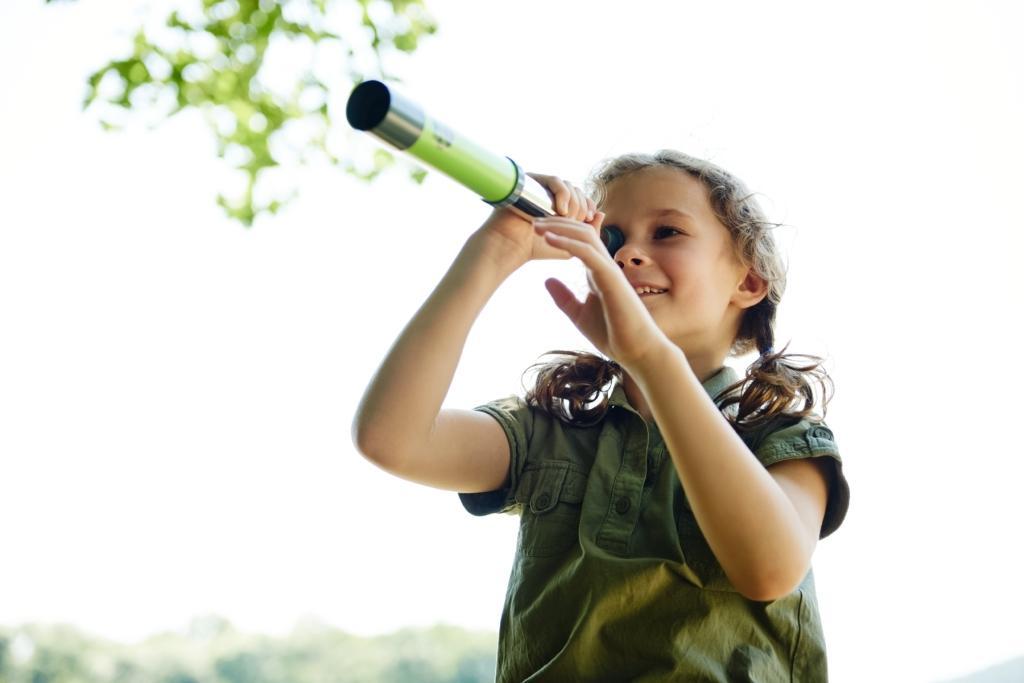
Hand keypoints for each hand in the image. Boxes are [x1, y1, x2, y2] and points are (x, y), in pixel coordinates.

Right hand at [475, 173, 598, 266]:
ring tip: (567, 219)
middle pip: (575, 189)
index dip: (588, 204)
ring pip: (568, 185)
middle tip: (577, 222)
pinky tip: (561, 210)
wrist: (508, 247)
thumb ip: (586, 232)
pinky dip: (563, 194)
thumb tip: (601, 213)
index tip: (590, 218)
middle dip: (581, 207)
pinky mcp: (531, 181)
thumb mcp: (568, 243)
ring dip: (573, 202)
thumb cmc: (534, 248)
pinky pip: (554, 181)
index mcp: (555, 202)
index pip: (579, 196)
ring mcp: (538, 185)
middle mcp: (546, 192)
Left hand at [533, 215, 674, 371]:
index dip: (562, 229)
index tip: (539, 228)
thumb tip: (547, 281)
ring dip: (560, 227)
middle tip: (533, 221)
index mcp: (598, 272)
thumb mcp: (579, 314)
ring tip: (537, 226)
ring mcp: (610, 269)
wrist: (635, 351)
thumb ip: (564, 297)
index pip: (582, 241)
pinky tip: (549, 239)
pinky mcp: (611, 278)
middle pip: (582, 232)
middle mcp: (605, 265)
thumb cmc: (613, 334)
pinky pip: (588, 253)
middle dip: (558, 223)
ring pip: (585, 236)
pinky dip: (567, 242)